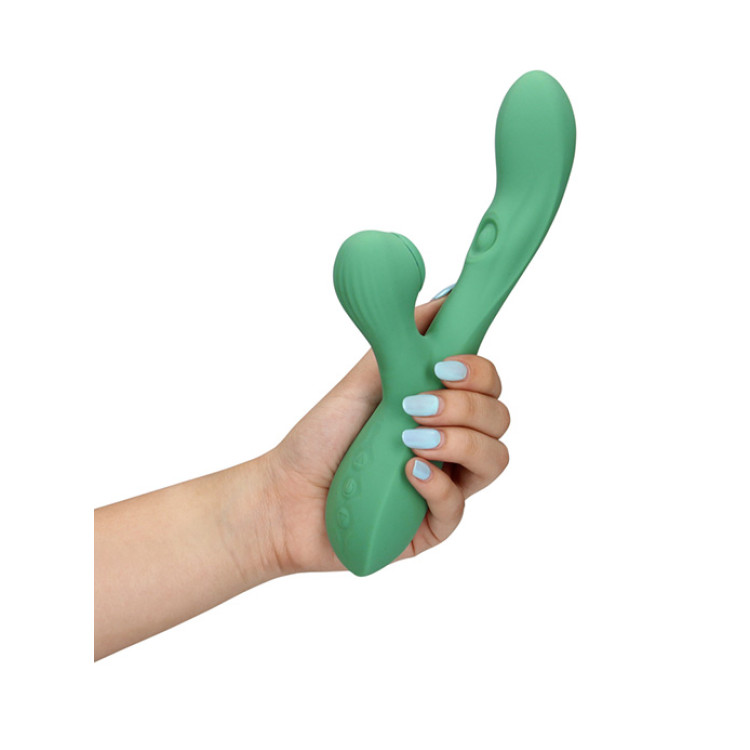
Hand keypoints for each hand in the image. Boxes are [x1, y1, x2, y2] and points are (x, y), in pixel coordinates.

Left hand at [257, 294, 509, 574]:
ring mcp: (445, 486)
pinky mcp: (430, 526)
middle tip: (417, 404)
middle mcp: (451, 446)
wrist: (284, 494)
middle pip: (499, 420)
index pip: (489, 387)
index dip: (480, 373)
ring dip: (460, 441)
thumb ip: (404, 341)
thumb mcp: (363, 379)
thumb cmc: (321, 438)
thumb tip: (444, 297)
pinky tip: (409, 471)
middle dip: (465, 406)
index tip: (446, 367)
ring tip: (411, 438)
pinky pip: (458, 508)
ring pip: (494, 461)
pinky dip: (438, 484)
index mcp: (440, 409)